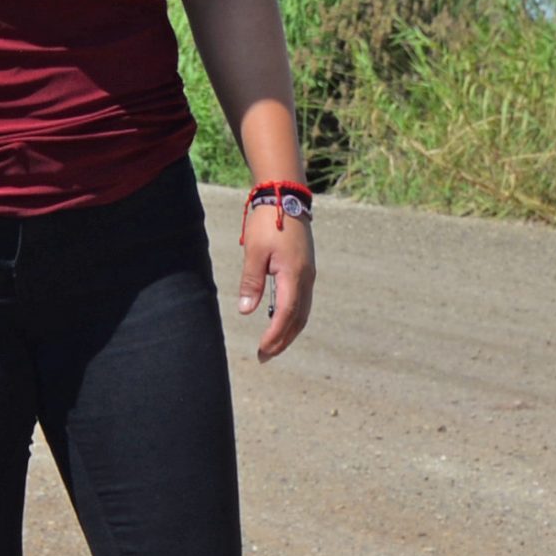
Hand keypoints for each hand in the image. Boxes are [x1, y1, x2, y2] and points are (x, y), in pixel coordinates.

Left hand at [236, 202, 314, 359]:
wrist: (285, 198)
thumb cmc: (267, 222)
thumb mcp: (254, 252)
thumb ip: (251, 282)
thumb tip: (246, 311)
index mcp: (294, 275)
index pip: (285, 315)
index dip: (274, 336)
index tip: (261, 350)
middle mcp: (306, 278)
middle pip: (298, 319)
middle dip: (282, 340)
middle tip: (264, 356)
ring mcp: (309, 275)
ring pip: (303, 312)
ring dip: (289, 331)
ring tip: (272, 346)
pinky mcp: (306, 270)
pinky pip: (303, 301)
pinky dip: (293, 317)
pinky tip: (280, 322)